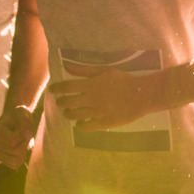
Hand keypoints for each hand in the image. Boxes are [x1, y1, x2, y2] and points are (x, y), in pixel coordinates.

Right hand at [0, 104, 35, 168]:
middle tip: (24, 134)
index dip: (24, 135)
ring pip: (16, 161)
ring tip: (22, 141)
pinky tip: (20, 147)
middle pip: (16, 152)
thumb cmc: (19, 115)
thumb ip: (24, 122)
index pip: (13, 142)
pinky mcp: (2, 159)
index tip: (24, 128)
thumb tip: (28, 136)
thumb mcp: (22, 113)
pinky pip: (15, 165)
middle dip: (25, 143)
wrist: (15, 120)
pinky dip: (21, 157)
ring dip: (24, 151)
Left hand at [50, 64, 164, 132]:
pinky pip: (85, 127)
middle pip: (67, 102)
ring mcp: (96, 112)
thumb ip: (85, 70)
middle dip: (61, 102)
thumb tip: (67, 67)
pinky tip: (81, 122)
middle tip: (61, 102)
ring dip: (68, 113)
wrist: (141, 95)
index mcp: (91, 85)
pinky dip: (79, 125)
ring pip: (74, 115)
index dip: (57, 88)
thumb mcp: (105, 70)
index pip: (67, 87)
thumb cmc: (123, 80)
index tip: (52, 90)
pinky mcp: (102, 123)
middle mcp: (91, 99)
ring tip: (69, 111)